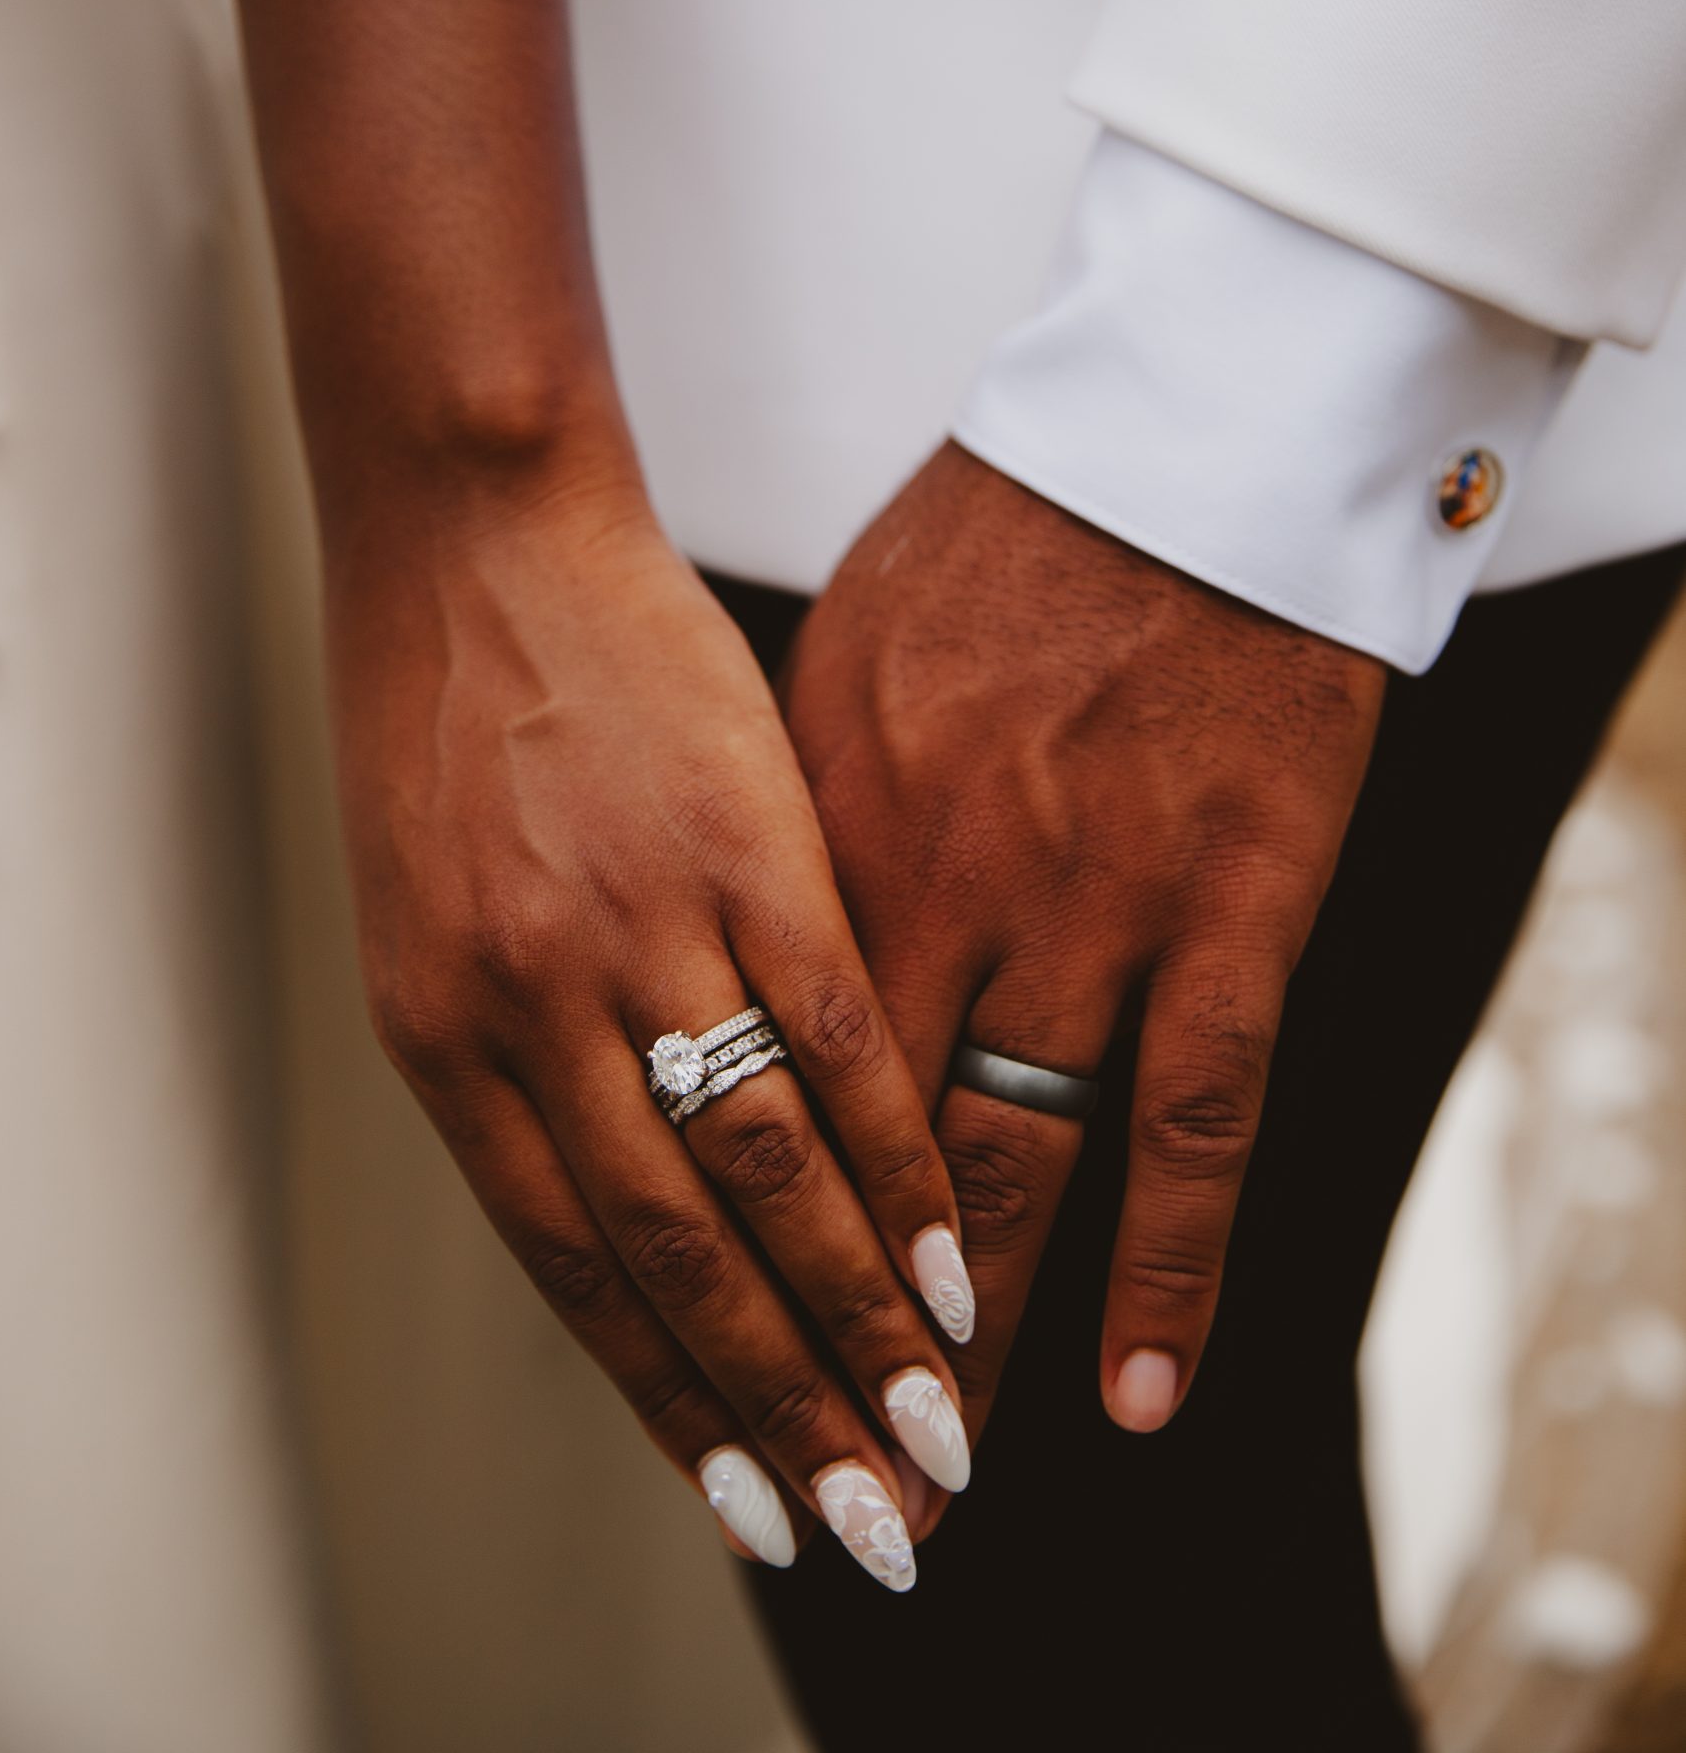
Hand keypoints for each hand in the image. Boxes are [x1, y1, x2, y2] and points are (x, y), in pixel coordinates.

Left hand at [322, 463, 975, 1585]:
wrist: (485, 528)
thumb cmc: (467, 719)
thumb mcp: (451, 912)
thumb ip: (533, 1056)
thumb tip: (617, 1192)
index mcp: (445, 1041)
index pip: (578, 1272)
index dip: (679, 1401)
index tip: (762, 1505)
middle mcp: (532, 1013)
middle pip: (680, 1258)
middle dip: (787, 1406)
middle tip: (877, 1525)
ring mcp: (644, 930)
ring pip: (769, 1173)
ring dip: (865, 1316)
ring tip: (942, 1425)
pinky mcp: (755, 851)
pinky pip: (842, 1042)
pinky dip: (904, 1158)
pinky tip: (959, 1240)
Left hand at [784, 441, 1383, 1489]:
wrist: (1170, 445)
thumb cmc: (986, 545)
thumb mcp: (831, 673)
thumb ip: (780, 829)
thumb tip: (733, 948)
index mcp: (822, 835)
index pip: (744, 1085)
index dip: (721, 1235)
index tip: (697, 1352)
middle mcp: (939, 891)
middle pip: (854, 1158)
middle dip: (823, 1328)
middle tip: (799, 1469)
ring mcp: (1086, 906)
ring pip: (1005, 1168)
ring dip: (966, 1337)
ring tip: (934, 1477)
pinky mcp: (1226, 902)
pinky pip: (1192, 1119)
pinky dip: (1162, 1266)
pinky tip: (1129, 1393)